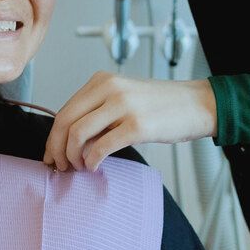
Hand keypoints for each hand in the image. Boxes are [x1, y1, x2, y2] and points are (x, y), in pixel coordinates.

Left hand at [43, 72, 217, 171]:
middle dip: (57, 149)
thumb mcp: (124, 98)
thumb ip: (98, 113)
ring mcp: (123, 105)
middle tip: (60, 167)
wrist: (197, 105)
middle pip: (65, 121)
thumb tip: (70, 141)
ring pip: (78, 133)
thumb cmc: (161, 106)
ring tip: (79, 168)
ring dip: (72, 157)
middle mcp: (109, 88)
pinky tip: (95, 167)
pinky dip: (92, 160)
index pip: (64, 110)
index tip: (52, 155)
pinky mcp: (137, 125)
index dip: (53, 137)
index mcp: (102, 81)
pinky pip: (101, 146)